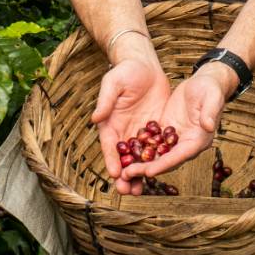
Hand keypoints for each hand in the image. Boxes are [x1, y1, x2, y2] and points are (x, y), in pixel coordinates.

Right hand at [90, 54, 171, 194]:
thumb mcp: (113, 83)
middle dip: (124, 175)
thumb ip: (106, 101)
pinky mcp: (154, 129)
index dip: (111, 160)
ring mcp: (139, 132)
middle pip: (123, 157)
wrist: (145, 64)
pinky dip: (155, 162)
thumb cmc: (125, 70)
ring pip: (138, 158)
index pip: (109, 145)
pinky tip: (159, 175)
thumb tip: (95, 118)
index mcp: (110, 122)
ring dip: (138, 174)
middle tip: (127, 191)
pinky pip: (155, 149)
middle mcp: (124, 130)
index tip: (114, 174)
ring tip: (140, 191)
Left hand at [126, 66, 229, 180]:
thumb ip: (210, 112)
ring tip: (123, 171)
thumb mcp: (211, 97)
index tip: (148, 172)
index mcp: (198, 139)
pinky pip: (152, 143)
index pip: (179, 156)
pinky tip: (124, 153)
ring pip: (156, 155)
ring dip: (141, 164)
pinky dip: (140, 149)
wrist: (205, 83)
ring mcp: (175, 138)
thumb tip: (209, 125)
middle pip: (165, 161)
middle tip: (128, 175)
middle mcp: (186, 143)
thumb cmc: (211, 88)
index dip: (164, 165)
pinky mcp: (166, 129)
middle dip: (147, 169)